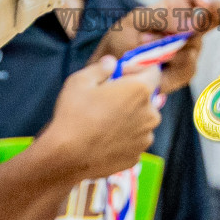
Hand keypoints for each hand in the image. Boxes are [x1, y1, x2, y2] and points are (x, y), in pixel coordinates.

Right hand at [40, 59, 160, 182]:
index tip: (119, 75)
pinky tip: (104, 139)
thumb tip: (112, 63)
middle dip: (132, 96)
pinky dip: (124, 138)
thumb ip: (102, 68)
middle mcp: (150, 114)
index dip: (137, 70)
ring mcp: (145, 138)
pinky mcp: (136, 156)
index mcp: (140, 90)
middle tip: (108, 100)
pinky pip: (134, 141)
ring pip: (142, 121)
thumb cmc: (73, 114)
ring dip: (130, 118)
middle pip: (147, 98)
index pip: (153, 72)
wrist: (66, 157)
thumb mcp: (81, 81)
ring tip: (104, 122)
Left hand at [90, 0, 219, 94]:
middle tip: (202, 2)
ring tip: (149, 40)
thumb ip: (165, 17)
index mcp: (180, 5)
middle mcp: (191, 25)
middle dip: (211, 10)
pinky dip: (171, 64)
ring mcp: (191, 48)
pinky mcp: (185, 71)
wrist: (110, 67)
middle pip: (216, 15)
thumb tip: (193, 23)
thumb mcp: (137, 20)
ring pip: (197, 43)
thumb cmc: (124, 37)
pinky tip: (159, 61)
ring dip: (177, 41)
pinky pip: (187, 67)